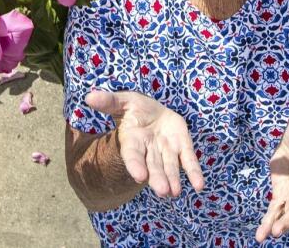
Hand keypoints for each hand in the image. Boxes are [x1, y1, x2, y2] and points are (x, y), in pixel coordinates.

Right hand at [85, 89, 205, 198]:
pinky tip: (199, 185)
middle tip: (163, 192)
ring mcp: (167, 150)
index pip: (132, 155)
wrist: (154, 111)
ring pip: (170, 167)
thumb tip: (89, 96)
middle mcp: (149, 150)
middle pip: (153, 166)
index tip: (139, 176)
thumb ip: (108, 102)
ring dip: (173, 180)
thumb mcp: (123, 101)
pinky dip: (194, 173)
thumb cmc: (135, 108)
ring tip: (175, 192)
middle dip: (158, 178)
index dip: (135, 165)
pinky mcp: (182, 147)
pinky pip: (189, 161)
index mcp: (132, 141)